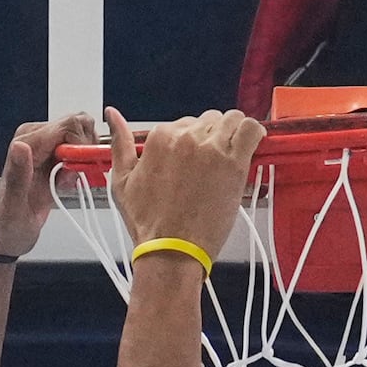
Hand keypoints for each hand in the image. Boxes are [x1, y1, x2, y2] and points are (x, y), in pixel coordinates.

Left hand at [0, 113, 95, 259]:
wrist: (7, 233)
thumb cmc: (9, 223)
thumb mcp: (14, 206)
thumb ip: (18, 176)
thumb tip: (20, 146)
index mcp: (27, 143)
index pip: (69, 124)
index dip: (82, 146)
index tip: (79, 170)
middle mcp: (37, 138)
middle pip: (79, 125)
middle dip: (85, 152)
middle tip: (73, 178)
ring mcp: (46, 145)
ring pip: (82, 136)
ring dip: (84, 160)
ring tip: (67, 183)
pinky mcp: (53, 155)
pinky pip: (79, 150)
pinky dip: (82, 167)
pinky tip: (67, 184)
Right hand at [106, 105, 264, 263]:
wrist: (171, 252)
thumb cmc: (149, 224)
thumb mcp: (122, 181)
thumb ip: (119, 143)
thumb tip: (112, 115)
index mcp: (160, 137)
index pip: (184, 124)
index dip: (192, 144)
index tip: (195, 165)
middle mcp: (185, 137)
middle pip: (208, 121)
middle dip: (212, 139)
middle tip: (212, 167)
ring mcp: (211, 148)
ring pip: (231, 120)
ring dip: (233, 133)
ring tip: (232, 155)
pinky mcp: (233, 162)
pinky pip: (250, 129)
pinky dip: (253, 133)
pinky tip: (252, 144)